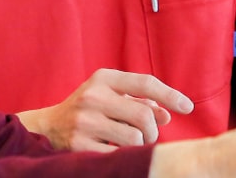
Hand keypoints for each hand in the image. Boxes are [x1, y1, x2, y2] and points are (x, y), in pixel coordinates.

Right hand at [16, 68, 193, 151]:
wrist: (46, 127)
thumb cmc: (87, 110)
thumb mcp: (110, 97)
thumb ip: (138, 102)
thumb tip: (167, 114)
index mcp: (103, 79)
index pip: (145, 82)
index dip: (170, 95)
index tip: (188, 107)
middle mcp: (93, 96)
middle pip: (143, 116)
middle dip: (151, 131)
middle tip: (145, 136)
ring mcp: (85, 121)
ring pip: (134, 139)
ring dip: (138, 146)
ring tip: (126, 144)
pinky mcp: (79, 144)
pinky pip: (118, 156)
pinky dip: (123, 156)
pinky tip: (112, 151)